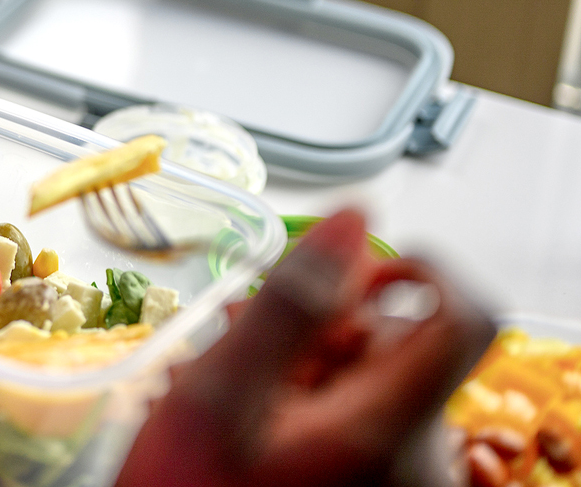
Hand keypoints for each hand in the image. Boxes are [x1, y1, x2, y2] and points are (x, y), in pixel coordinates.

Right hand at [116, 209, 494, 486]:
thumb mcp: (215, 401)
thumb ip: (288, 307)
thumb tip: (351, 221)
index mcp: (391, 429)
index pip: (465, 312)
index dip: (414, 266)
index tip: (342, 272)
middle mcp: (420, 461)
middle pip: (401, 346)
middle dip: (317, 327)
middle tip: (237, 348)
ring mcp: (402, 484)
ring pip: (370, 383)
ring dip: (300, 366)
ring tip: (227, 394)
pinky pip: (357, 424)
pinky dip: (305, 406)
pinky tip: (248, 426)